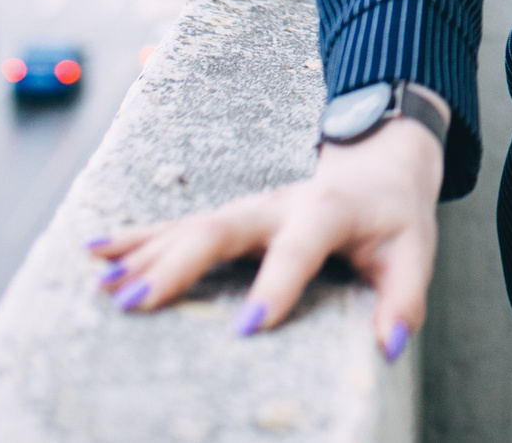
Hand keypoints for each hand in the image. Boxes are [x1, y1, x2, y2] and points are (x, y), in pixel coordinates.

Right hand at [87, 116, 443, 358]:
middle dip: (179, 265)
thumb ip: (405, 297)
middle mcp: (278, 204)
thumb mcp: (415, 252)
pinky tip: (96, 253)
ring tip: (103, 287)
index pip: (299, 247)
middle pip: (222, 227)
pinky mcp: (229, 215)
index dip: (277, 284)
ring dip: (145, 256)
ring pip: (189, 226)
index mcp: (326, 211)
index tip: (248, 328)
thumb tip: (390, 346)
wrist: (379, 164)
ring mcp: (247, 207)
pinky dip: (136, 239)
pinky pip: (176, 226)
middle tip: (138, 304)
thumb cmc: (394, 218)